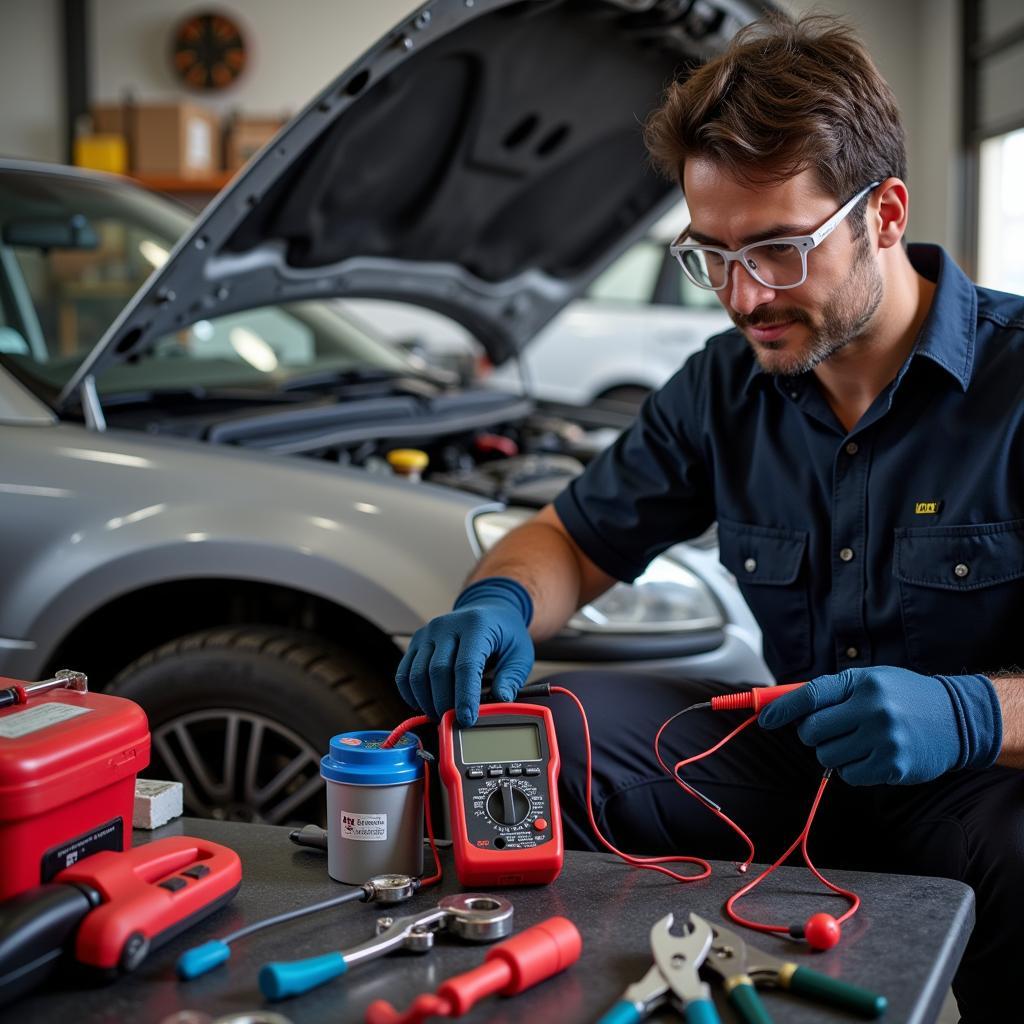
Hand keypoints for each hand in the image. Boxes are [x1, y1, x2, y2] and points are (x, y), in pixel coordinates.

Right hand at [394, 577, 533, 725]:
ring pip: (417, 674)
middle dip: (444, 703)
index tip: (467, 719)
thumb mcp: (519, 654)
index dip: (465, 696)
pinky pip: (404, 673)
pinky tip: (423, 705)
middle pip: (438, 671)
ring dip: (427, 702)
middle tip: (453, 723)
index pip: (465, 665)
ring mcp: (428, 633)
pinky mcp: (416, 642)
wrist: (489, 610)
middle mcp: (447, 626)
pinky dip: (410, 694)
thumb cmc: (505, 635)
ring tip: (441, 717)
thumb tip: (500, 701)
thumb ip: (511, 678)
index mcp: (476, 625)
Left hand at [758, 666, 1001, 784]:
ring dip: (833, 752)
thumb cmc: (904, 697)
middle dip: (811, 734)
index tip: (766, 719)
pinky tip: (872, 755)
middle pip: (811, 731)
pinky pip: (848, 774)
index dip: (781, 710)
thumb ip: (830, 692)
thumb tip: (783, 707)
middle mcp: (871, 709)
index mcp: (861, 682)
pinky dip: (852, 769)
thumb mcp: (870, 680)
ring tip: (857, 741)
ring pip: (826, 756)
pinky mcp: (892, 766)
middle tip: (830, 730)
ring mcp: (883, 739)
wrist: (957, 718)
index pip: (809, 696)